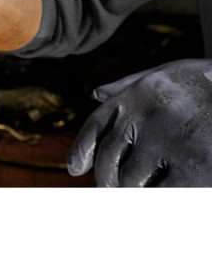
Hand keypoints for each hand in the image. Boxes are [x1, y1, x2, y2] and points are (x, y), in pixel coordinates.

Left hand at [66, 58, 211, 185]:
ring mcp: (167, 143)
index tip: (76, 170)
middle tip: (113, 192)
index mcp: (135, 96)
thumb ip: (128, 86)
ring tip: (143, 190)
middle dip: (110, 184)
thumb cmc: (208, 83)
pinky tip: (164, 195)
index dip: (81, 152)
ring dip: (134, 193)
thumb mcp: (166, 73)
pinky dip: (157, 200)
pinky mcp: (194, 169)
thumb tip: (94, 94)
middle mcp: (144, 117)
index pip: (94, 128)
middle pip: (108, 164)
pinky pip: (162, 196)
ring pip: (131, 184)